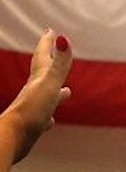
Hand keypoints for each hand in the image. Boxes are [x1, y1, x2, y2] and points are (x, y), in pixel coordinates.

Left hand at [0, 31, 72, 163]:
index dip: (48, 44)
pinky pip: (44, 117)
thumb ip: (59, 63)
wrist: (11, 139)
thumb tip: (63, 37)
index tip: (50, 32)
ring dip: (55, 91)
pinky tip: (51, 120)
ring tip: (67, 91)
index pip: (43, 56)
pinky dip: (50, 115)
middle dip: (51, 62)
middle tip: (54, 54)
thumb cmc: (31, 110)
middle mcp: (35, 92)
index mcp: (39, 80)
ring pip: (46, 96)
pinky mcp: (34, 126)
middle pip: (44, 73)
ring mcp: (34, 109)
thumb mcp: (49, 84)